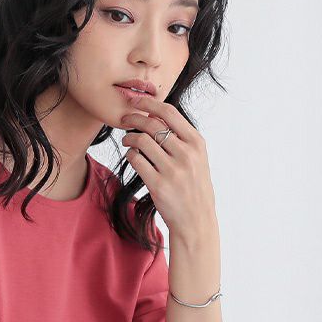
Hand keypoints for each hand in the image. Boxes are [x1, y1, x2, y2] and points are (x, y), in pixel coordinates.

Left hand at [120, 97, 216, 237]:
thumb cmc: (194, 188)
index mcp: (196, 143)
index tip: (136, 101)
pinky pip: (136, 161)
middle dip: (133, 118)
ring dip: (129, 138)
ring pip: (141, 141)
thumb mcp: (197, 159)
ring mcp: (172, 170)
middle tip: (123, 119)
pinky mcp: (158, 185)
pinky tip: (132, 157)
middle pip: (152, 124)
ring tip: (126, 140)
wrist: (196, 221)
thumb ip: (182, 139)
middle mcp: (186, 154)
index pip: (169, 112)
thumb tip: (157, 116)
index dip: (149, 103)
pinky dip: (130, 155)